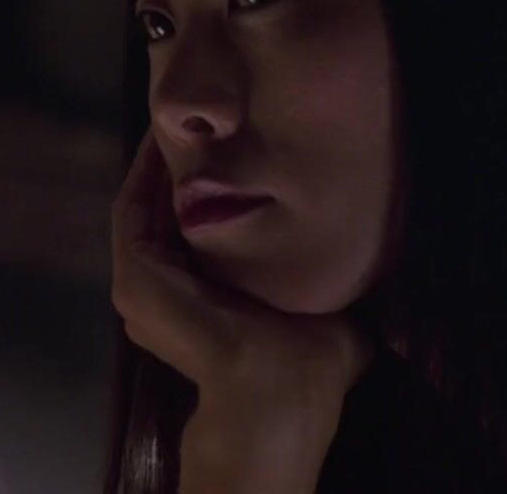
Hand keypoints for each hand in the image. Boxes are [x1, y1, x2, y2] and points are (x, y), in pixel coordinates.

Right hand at [111, 130, 371, 492]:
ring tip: (174, 117)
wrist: (282, 390)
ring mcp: (143, 289)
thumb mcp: (322, 304)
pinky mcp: (135, 277)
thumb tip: (374, 254)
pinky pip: (131, 210)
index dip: (205, 185)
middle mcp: (163, 296)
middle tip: (193, 117)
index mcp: (200, 302)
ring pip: (142, 206)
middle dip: (175, 165)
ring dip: (154, 162)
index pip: (194, 230)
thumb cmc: (310, 361)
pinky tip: (162, 138)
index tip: (227, 140)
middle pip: (162, 213)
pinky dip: (143, 173)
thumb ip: (330, 280)